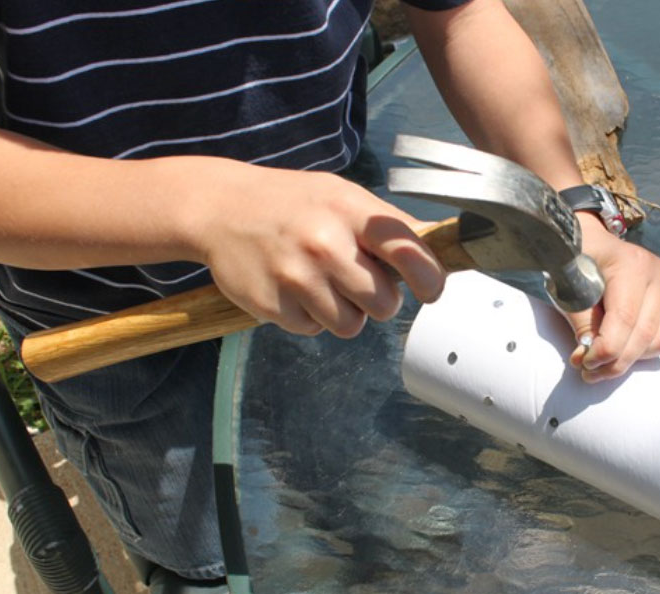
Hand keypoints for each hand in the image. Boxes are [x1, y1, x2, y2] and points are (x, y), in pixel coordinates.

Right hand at [182, 160, 445, 337]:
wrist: (220, 207)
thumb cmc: (293, 203)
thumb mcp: (341, 197)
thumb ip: (387, 225)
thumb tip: (439, 247)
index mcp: (349, 211)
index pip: (407, 250)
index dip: (429, 278)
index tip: (431, 289)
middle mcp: (324, 243)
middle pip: (384, 303)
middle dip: (378, 299)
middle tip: (357, 281)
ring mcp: (295, 276)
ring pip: (351, 325)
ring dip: (344, 312)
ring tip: (322, 283)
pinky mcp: (272, 304)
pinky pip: (313, 330)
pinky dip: (309, 317)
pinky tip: (293, 288)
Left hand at [564, 213, 659, 382]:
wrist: (588, 236)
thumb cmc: (574, 256)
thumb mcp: (567, 283)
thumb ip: (580, 319)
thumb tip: (587, 354)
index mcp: (631, 265)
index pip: (625, 319)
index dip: (605, 349)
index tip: (583, 362)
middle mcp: (657, 274)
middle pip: (644, 335)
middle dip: (615, 361)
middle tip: (588, 371)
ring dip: (630, 359)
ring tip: (601, 363)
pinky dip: (642, 350)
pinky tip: (619, 348)